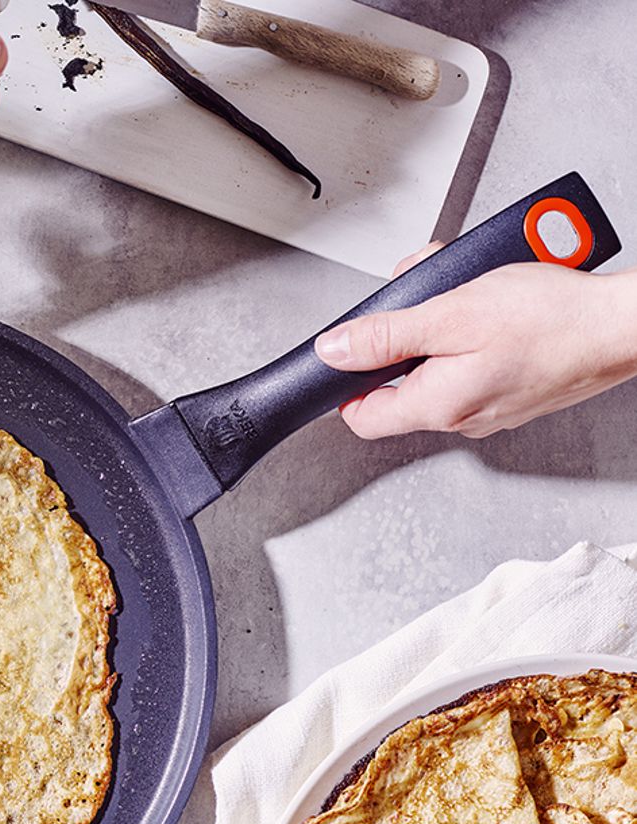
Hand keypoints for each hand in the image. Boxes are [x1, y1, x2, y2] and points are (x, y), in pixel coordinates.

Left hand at [316, 245, 636, 438]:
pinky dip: (472, 329)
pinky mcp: (514, 389)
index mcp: (438, 405)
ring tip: (462, 287)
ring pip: (438, 366)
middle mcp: (463, 417)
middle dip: (401, 333)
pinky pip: (473, 362)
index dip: (346, 382)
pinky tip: (490, 301)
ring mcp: (491, 406)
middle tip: (420, 293)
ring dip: (439, 323)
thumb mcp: (451, 313)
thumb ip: (385, 335)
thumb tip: (334, 351)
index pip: (362, 417)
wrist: (624, 324)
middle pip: (401, 383)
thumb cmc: (553, 319)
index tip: (349, 351)